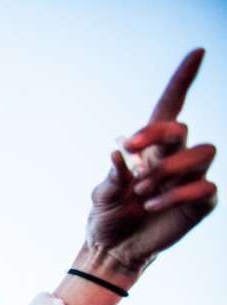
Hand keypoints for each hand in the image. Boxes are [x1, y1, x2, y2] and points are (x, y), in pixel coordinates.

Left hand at [84, 49, 216, 276]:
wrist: (112, 250)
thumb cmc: (107, 218)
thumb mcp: (101, 195)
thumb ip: (111, 176)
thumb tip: (118, 153)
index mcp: (150, 149)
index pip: (170, 108)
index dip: (184, 80)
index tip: (198, 53)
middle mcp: (174, 158)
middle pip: (181, 129)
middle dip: (156, 135)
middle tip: (130, 153)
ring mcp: (191, 179)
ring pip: (202, 153)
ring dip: (169, 168)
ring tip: (142, 190)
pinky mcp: (201, 202)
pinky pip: (204, 187)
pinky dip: (177, 193)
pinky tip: (154, 204)